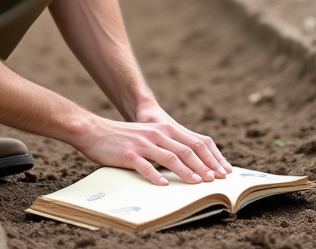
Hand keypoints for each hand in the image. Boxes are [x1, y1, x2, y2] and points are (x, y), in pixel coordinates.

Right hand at [75, 110, 231, 185]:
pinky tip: (164, 185)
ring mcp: (143, 144)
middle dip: (203, 167)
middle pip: (186, 151)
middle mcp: (157, 134)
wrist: (94, 131)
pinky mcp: (129, 154)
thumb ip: (165, 145)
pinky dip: (156, 176)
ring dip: (186, 172)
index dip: (209, 157)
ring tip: (197, 183)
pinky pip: (146, 166)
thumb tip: (186, 163)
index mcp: (164, 130)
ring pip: (171, 158)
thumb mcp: (148, 136)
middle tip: (214, 181)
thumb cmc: (122, 138)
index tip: (221, 171)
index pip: (194, 143)